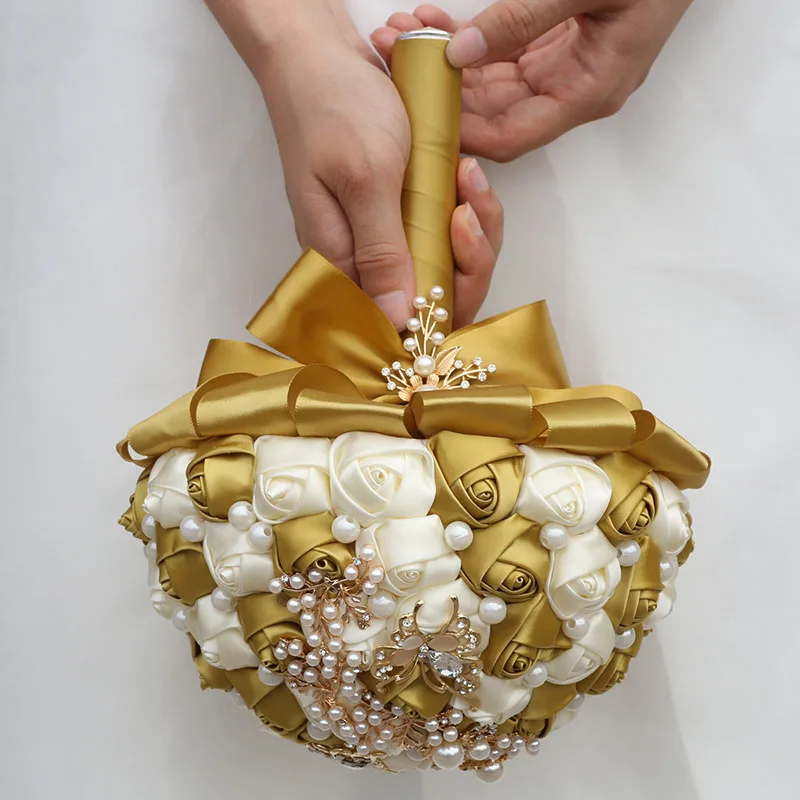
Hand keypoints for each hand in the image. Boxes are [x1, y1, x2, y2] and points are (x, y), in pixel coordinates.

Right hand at [205, 1, 501, 327]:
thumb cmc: (334, 108)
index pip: (397, 319)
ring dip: (469, 224)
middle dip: (466, 255)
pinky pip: (435, 229)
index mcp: (342, 262)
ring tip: (468, 175)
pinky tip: (464, 173)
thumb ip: (381, 253)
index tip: (459, 240)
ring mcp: (376, 234)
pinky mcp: (392, 212)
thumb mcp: (366, 180)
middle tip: (470, 203)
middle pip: (427, 292)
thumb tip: (395, 321)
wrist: (317, 52)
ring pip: (438, 259)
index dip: (442, 298)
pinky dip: (459, 205)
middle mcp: (358, 258)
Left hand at [373, 1, 692, 160]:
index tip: (418, 108)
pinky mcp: (553, 45)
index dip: (461, 131)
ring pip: (489, 81)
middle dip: (441, 88)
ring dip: (445, 59)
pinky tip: (432, 21)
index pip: (510, 136)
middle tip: (397, 56)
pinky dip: (466, 38)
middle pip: (491, 111)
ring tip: (403, 32)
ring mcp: (561, 68)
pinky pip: (499, 52)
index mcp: (586, 93)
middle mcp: (570, 89)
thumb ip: (523, 19)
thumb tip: (460, 51)